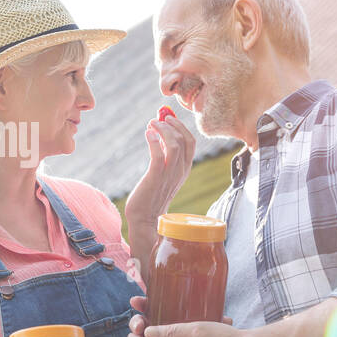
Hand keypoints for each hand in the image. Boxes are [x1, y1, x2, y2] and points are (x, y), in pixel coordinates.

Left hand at [124, 114, 196, 228]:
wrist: (145, 219)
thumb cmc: (151, 195)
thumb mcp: (163, 174)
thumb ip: (164, 156)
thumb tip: (159, 134)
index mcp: (184, 170)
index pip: (191, 142)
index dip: (180, 126)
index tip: (168, 118)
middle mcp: (180, 171)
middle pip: (185, 140)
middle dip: (172, 124)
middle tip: (158, 118)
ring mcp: (169, 175)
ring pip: (174, 144)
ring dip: (162, 129)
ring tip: (151, 124)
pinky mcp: (155, 178)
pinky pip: (159, 155)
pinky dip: (154, 141)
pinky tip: (148, 134)